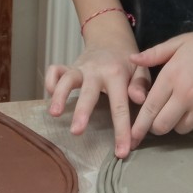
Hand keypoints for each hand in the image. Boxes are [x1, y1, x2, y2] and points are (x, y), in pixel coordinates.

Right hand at [46, 42, 150, 158]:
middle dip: (82, 111)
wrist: (111, 39)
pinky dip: (51, 82)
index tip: (122, 152)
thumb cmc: (127, 62)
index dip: (121, 130)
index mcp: (116, 74)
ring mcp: (80, 68)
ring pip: (67, 79)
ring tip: (54, 113)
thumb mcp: (141, 70)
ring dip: (59, 95)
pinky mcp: (68, 66)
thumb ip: (141, 85)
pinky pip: (55, 71)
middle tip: (76, 131)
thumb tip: (139, 99)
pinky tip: (51, 96)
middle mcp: (96, 71)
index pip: (119, 105)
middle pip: (88, 92)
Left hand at [129, 28, 192, 149]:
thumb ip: (154, 54)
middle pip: (162, 126)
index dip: (139, 125)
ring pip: (181, 128)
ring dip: (177, 122)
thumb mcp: (178, 43)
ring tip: (183, 104)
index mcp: (172, 76)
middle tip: (158, 118)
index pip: (150, 108)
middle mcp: (186, 95)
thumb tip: (132, 59)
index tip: (131, 137)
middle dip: (156, 126)